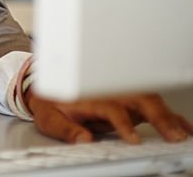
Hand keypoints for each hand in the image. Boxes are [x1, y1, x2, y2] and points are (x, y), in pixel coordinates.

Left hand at [26, 89, 192, 143]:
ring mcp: (120, 96)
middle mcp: (108, 92)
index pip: (111, 107)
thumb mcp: (49, 118)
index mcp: (89, 95)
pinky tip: (183, 126)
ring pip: (149, 100)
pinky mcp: (129, 102)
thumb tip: (83, 139)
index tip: (132, 139)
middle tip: (170, 135)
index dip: (123, 123)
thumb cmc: (52, 104)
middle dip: (156, 115)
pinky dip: (170, 115)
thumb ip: (64, 129)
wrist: (49, 89)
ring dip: (167, 115)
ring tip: (181, 133)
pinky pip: (152, 106)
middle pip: (137, 98)